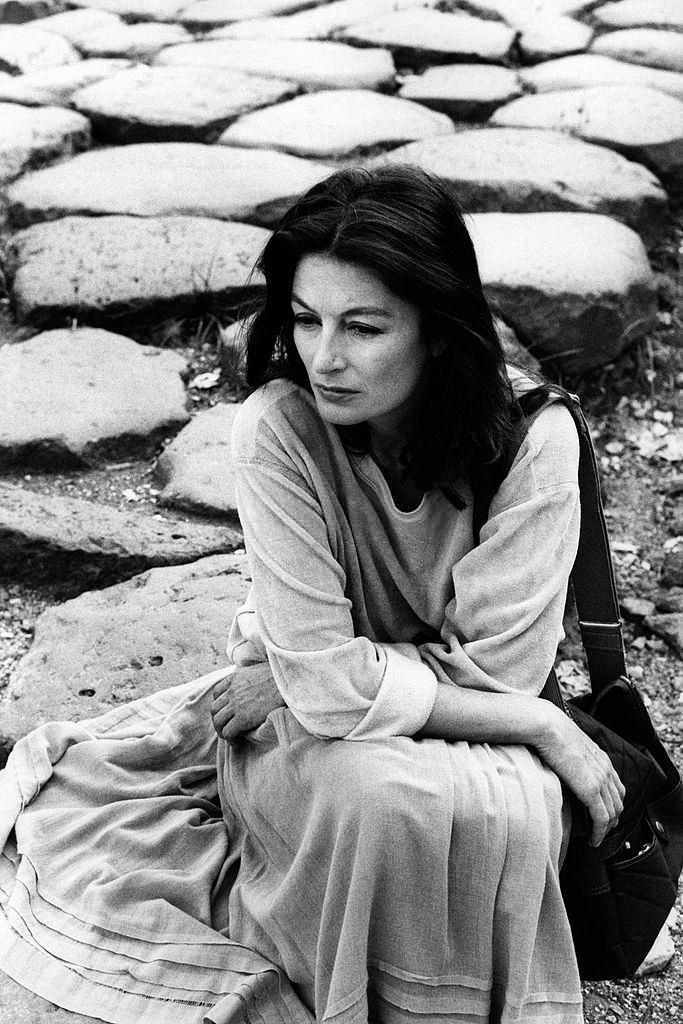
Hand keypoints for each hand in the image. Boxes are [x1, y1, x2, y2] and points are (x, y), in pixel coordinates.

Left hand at [211, 662, 285, 741]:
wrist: (289, 683)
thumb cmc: (281, 676)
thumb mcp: (260, 667)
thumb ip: (252, 671)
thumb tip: (256, 673)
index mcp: (235, 678)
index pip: (217, 693)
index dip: (219, 704)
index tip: (226, 711)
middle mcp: (232, 691)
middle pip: (214, 709)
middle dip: (218, 718)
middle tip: (225, 726)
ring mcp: (236, 705)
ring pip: (217, 721)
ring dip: (221, 730)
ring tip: (228, 736)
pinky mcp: (243, 718)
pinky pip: (228, 732)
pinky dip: (229, 739)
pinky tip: (235, 742)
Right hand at [535, 706, 625, 846]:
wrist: (546, 725)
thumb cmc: (548, 730)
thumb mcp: (567, 743)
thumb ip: (571, 756)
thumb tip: (561, 764)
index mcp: (601, 758)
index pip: (616, 786)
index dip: (613, 803)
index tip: (605, 814)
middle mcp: (605, 769)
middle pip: (618, 802)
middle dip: (613, 820)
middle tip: (602, 831)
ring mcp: (600, 779)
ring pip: (613, 813)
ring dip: (606, 829)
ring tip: (597, 839)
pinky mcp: (591, 790)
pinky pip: (601, 818)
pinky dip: (600, 832)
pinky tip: (594, 840)